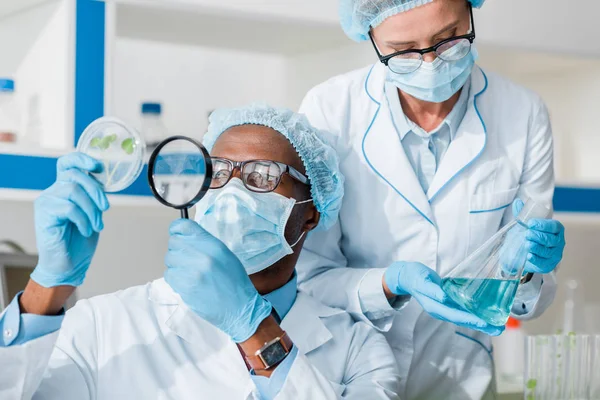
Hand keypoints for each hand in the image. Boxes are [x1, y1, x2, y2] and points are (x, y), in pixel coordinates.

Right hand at [31, 153, 108, 287]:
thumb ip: (93, 196)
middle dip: (96, 190)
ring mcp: (46, 202)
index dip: (81, 159)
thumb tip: (102, 181)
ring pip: (73, 191)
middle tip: (105, 208)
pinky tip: (86, 230)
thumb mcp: (92, 212)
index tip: (99, 166)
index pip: (67, 164)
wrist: (68, 266)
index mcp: (64, 189)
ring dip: (91, 209)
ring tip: (96, 224)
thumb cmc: (79, 240)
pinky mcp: (44, 215)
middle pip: (75, 175)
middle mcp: (53, 192)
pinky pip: (69, 208)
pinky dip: (83, 219)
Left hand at [164, 219, 272, 342]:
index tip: (177, 233)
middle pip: (173, 242)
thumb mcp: (226, 255)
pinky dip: (175, 278)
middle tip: (188, 258)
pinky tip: (188, 282)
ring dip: (176, 265)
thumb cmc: (234, 283)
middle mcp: (202, 256)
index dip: (177, 229)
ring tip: (191, 272)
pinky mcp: (184, 287)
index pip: (183, 226)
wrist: (239, 308)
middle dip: (178, 249)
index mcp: (214, 245)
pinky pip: (169, 275)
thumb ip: (205, 244)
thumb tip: (185, 237)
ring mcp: (191, 272)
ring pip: (169, 259)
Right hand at [384, 262, 503, 335]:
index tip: (486, 322)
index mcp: (435, 307)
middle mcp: (442, 309)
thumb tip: (445, 298)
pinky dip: (475, 311)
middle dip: (482, 325)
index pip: (457, 316)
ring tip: (497, 324)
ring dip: (481, 320)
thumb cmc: (413, 277)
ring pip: (466, 316)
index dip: (472, 320)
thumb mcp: (421, 281)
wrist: (407, 276)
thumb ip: (432, 290)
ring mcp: (446, 306)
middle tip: (499, 328)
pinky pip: (464, 308)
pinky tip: (486, 311)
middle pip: (464, 320)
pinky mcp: (449, 301)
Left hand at [513, 199, 564, 273]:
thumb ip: (522, 214)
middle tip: (527, 234)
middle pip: (551, 239)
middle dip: (538, 236)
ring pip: (547, 251)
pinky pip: (543, 262)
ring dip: (536, 247)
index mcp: (556, 230)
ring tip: (527, 244)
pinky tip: (529, 256)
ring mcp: (554, 254)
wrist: (523, 253)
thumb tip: (518, 202)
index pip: (554, 226)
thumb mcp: (525, 225)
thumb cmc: (529, 236)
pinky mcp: (548, 264)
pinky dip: (535, 259)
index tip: (531, 223)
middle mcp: (558, 242)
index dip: (543, 225)